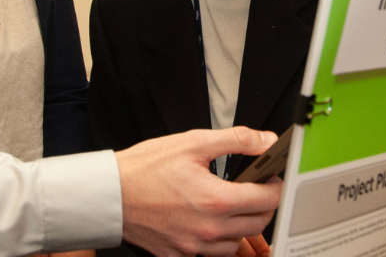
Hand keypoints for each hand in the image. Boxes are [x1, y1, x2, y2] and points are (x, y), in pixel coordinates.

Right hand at [115, 127, 282, 256]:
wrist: (109, 194)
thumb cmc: (144, 168)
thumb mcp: (192, 142)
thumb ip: (235, 140)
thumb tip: (265, 141)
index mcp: (217, 200)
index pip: (268, 199)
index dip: (275, 185)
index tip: (270, 177)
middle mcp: (210, 228)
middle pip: (259, 223)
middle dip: (264, 204)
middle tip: (255, 188)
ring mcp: (195, 246)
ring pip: (238, 243)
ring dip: (243, 225)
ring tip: (232, 205)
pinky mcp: (180, 255)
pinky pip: (212, 254)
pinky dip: (218, 240)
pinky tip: (209, 221)